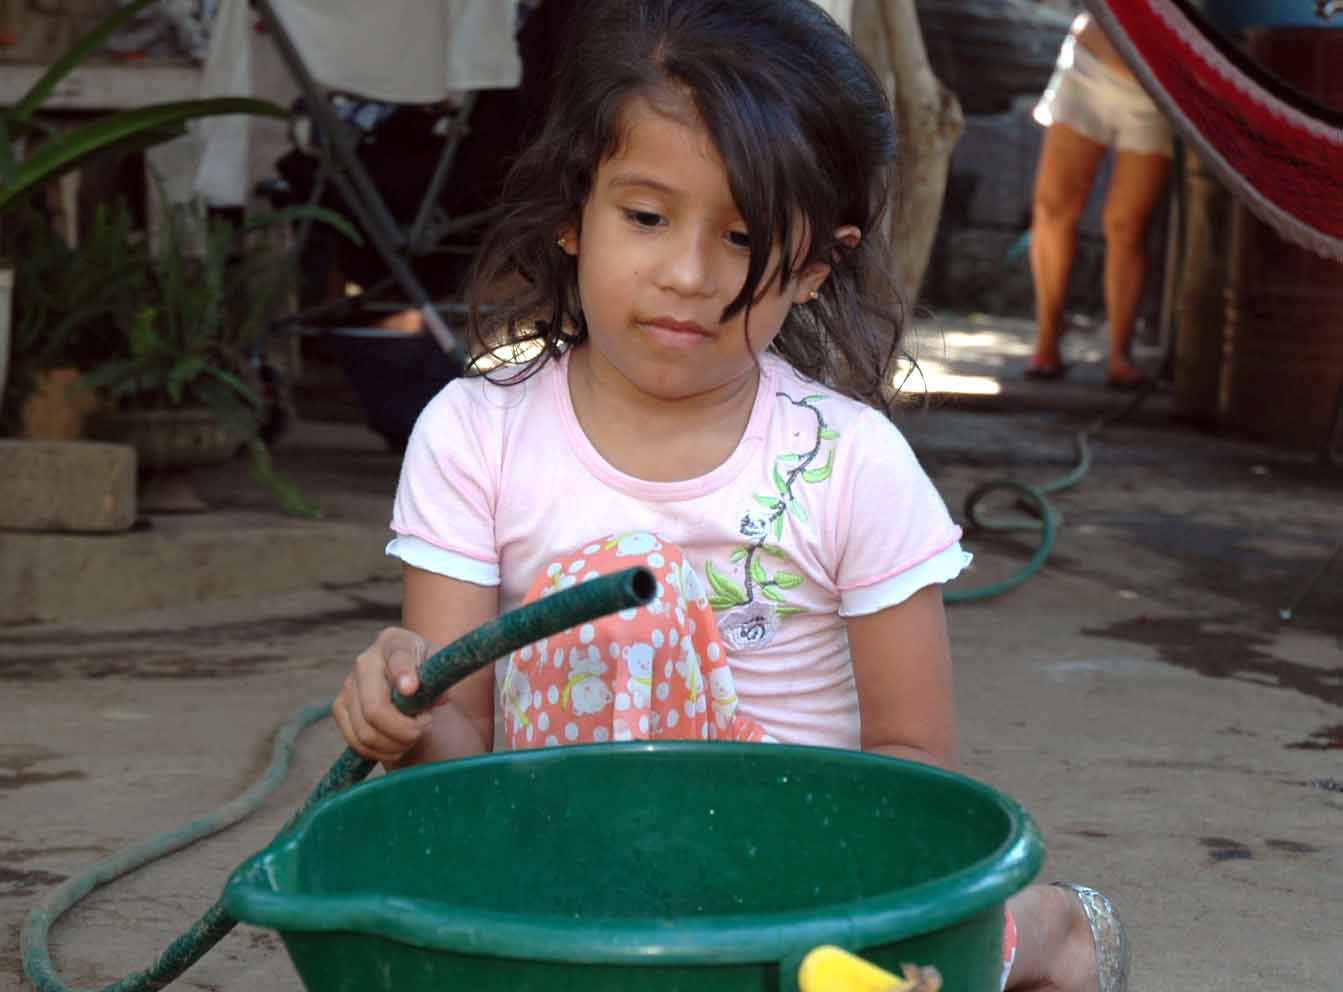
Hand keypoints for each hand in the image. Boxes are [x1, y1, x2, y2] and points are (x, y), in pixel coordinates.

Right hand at [332, 627, 433, 762]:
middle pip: (375, 709)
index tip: (411, 689)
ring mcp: (348, 685)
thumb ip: (441, 681)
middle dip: (404, 730)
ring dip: (394, 745)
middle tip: (424, 727)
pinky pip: (354, 741)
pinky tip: (397, 744)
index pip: (397, 658)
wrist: (404, 670)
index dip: (402, 674)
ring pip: (365, 732)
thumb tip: (440, 698)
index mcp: (393, 643)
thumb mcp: (438, 666)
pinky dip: (378, 751)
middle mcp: (365, 662)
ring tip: (413, 737)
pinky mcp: (340, 706)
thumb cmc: (424, 667)